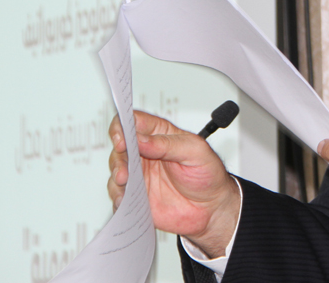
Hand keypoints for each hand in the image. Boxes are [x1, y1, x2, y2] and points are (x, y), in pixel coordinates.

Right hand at [108, 110, 240, 257]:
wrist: (212, 207)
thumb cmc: (208, 174)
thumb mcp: (195, 152)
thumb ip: (168, 144)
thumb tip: (141, 139)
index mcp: (160, 134)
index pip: (135, 121)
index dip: (123, 125)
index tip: (122, 138)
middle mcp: (146, 152)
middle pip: (121, 145)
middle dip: (118, 154)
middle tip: (124, 166)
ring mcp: (140, 173)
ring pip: (116, 168)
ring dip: (116, 173)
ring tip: (124, 181)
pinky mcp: (136, 194)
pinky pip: (118, 193)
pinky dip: (118, 195)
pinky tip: (124, 199)